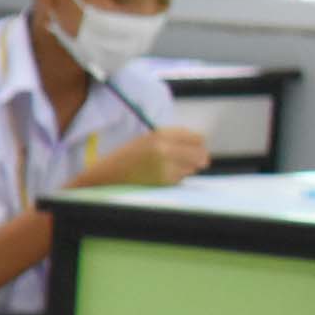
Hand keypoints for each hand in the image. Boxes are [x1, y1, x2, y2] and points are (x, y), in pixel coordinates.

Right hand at [91, 126, 208, 187]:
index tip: (193, 148)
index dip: (197, 144)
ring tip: (167, 167)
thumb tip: (203, 149)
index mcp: (162, 135)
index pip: (197, 138)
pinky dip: (176, 177)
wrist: (111, 172)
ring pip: (192, 168)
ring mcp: (165, 165)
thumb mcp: (151, 138)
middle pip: (200, 154)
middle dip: (200, 158)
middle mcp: (165, 148)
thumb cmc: (132, 154)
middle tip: (194, 161)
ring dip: (186, 168)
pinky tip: (161, 175)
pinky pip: (181, 178)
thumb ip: (177, 139)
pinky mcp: (164, 180)